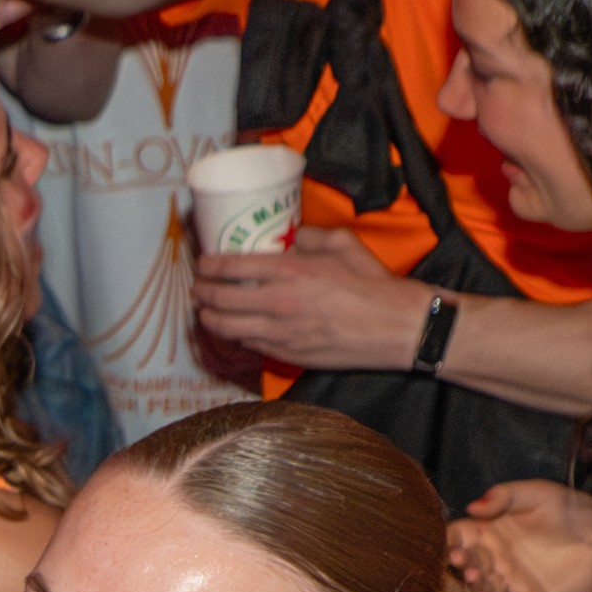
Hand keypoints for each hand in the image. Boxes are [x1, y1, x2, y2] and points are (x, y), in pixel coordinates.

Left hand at [192, 227, 431, 371]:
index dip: (209, 264)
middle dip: (201, 291)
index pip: (231, 266)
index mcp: (290, 270)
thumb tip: (288, 237)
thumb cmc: (371, 283)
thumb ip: (308, 236)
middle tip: (197, 286)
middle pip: (219, 299)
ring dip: (208, 318)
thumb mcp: (342, 244)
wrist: (394, 327)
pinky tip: (229, 329)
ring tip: (203, 311)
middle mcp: (278, 302)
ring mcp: (279, 332)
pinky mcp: (286, 354)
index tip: (202, 262)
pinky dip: (231, 336)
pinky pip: (247, 345)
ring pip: (226, 328)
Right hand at [445, 479, 591, 591]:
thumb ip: (503, 496)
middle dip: (460, 564)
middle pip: (467, 564)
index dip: (450, 541)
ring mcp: (510, 582)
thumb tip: (471, 507)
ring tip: (477, 579)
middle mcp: (495, 558)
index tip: (449, 543)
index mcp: (490, 531)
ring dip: (475, 586)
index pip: (459, 537)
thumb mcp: (536, 493)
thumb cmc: (571, 510)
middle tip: (462, 562)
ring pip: (482, 588)